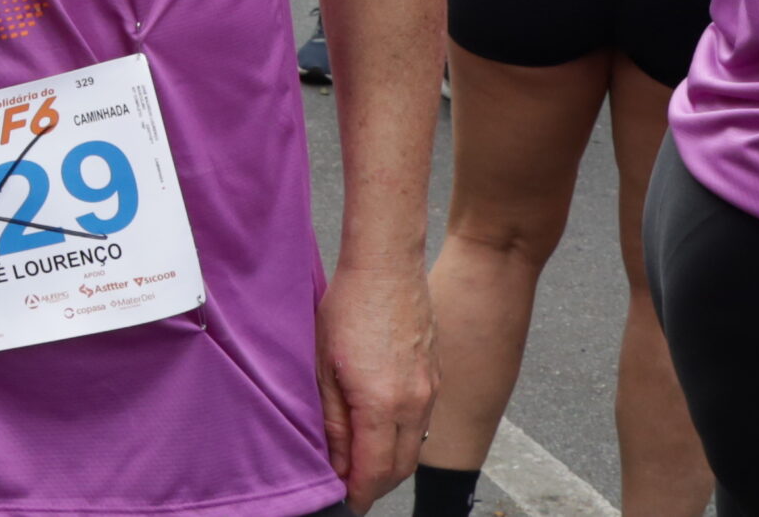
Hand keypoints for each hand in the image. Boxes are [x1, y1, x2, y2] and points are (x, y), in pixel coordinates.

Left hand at [315, 262, 437, 513]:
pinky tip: (380, 433)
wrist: (386, 265)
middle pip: (400, 468)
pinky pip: (422, 424)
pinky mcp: (435, 377)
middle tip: (350, 488)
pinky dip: (402, 440)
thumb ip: (333, 420)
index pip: (375, 470)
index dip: (359, 493)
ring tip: (361, 465)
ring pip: (414, 448)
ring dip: (390, 465)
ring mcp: (429, 391)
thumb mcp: (323, 366)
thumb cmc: (346, 308)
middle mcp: (414, 403)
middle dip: (375, 486)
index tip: (344, 502)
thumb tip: (336, 462)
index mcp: (382, 403)